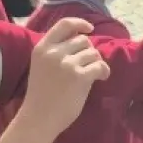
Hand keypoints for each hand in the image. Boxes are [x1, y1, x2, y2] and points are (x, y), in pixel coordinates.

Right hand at [0, 18, 109, 142]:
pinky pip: (100, 66)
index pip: (64, 24)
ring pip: (93, 53)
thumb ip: (56, 51)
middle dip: (89, 51)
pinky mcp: (80, 77)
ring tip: (92, 74)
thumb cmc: (41, 95)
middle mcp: (54, 52)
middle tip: (87, 65)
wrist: (39, 118)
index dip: (80, 24)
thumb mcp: (41, 65)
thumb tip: (83, 39)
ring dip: (96, 62)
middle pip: (83, 40)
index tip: (89, 29)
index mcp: (42, 48)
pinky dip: (104, 71)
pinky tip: (101, 78)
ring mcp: (67, 64)